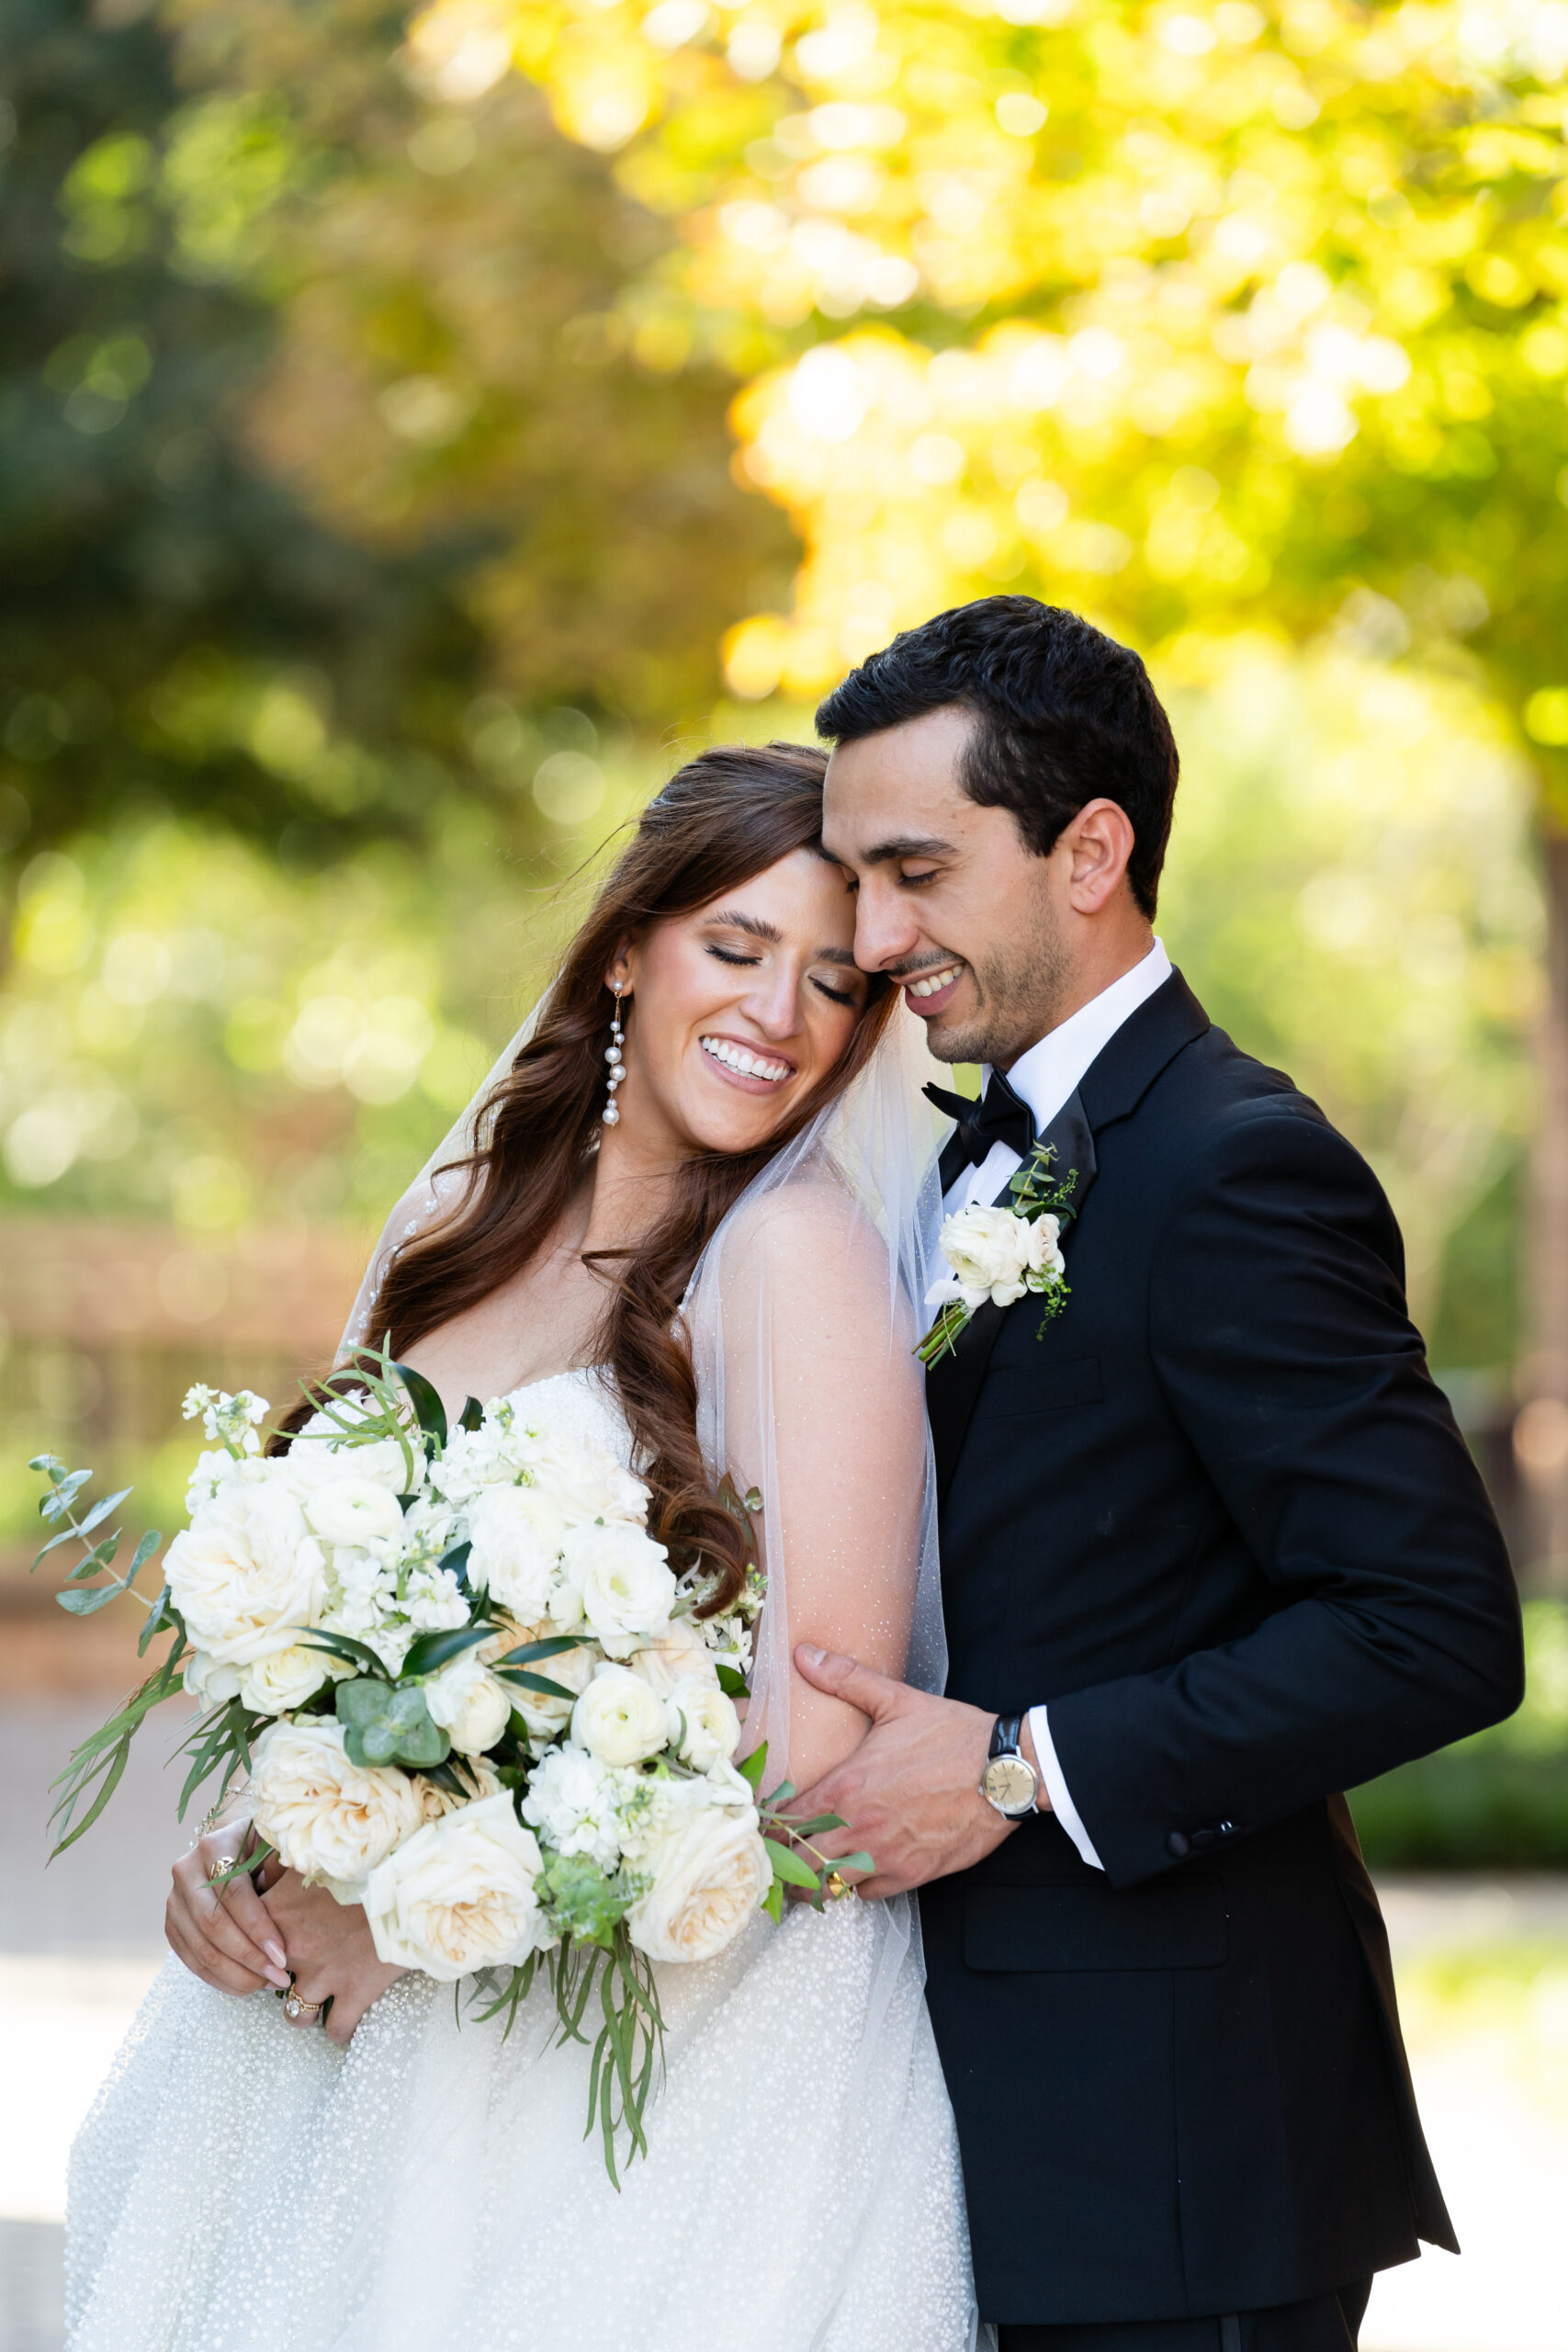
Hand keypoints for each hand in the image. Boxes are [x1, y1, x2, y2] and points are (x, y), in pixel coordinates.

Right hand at [166, 1819, 292, 1995]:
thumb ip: (283, 1865)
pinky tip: (247, 1986)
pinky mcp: (173, 1926)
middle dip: (249, 1958)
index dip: (257, 1928)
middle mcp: (186, 1872)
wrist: (235, 1846)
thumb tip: (295, 1896)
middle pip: (213, 1926)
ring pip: (201, 1949)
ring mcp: (175, 1901)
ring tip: (268, 1983)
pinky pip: (193, 1961)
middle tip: (279, 1977)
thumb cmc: (265, 1845)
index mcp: (214, 1846)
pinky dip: (220, 1979)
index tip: (282, 1955)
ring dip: (237, 1975)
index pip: (233, 1895)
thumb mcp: (276, 1844)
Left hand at [263, 1870, 407, 2046]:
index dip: (251, 1945)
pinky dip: (340, 2028)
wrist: (414, 1879)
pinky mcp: (356, 1992)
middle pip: (263, 1982)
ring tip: (315, 1999)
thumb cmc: (367, 1861)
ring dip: (302, 2009)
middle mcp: (295, 1946)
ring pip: (295, 2014)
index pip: (240, 1939)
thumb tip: (263, 1872)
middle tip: (288, 1974)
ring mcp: (324, 1974)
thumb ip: (281, 1865)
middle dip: (273, 1982)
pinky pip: (337, 2029)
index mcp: (280, 1911)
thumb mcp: (318, 1856)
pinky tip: (347, 2017)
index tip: (264, 1944)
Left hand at [788, 1646, 1026, 1896]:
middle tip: (777, 1852)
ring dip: (814, 1879)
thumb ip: (845, 1678)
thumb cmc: (952, 1735)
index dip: (769, 1824)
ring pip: (828, 1887)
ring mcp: (886, 1856)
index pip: (786, 1821)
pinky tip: (855, 1867)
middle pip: (798, 1863)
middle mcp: (859, 1828)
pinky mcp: (913, 1875)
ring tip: (807, 1868)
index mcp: (847, 1786)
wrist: (1005, 1771)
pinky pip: (867, 1895)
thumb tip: (803, 1653)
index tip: (766, 1820)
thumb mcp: (896, 1700)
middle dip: (782, 1859)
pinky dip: (855, 1886)